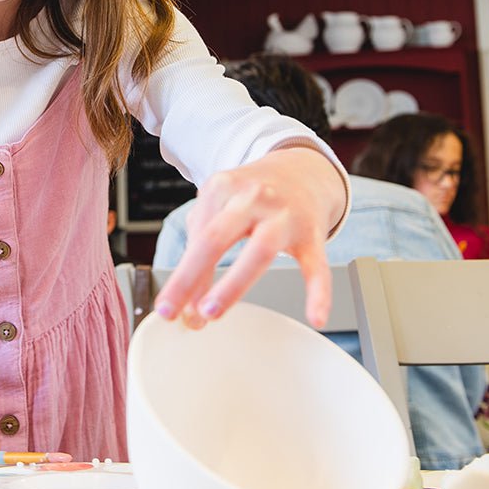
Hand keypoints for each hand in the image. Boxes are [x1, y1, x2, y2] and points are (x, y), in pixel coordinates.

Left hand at [153, 147, 345, 328]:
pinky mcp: (312, 233)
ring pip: (260, 250)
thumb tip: (189, 304)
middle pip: (216, 237)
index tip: (170, 309)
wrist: (301, 171)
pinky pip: (317, 266)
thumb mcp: (219, 205)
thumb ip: (200, 248)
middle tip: (176, 311)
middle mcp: (252, 197)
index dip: (181, 275)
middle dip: (191, 275)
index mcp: (222, 188)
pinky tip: (316, 317)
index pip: (197, 235)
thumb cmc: (250, 195)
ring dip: (232, 284)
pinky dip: (319, 293)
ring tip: (212, 312)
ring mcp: (284, 215)